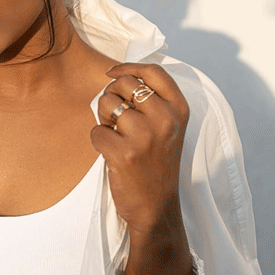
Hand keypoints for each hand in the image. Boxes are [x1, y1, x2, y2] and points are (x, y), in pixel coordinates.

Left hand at [91, 63, 192, 274]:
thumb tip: (117, 76)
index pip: (153, 71)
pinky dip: (98, 141)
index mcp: (179, 109)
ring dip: (103, 119)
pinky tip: (111, 154)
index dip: (127, 67)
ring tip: (116, 137)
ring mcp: (145, 136)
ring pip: (105, 103)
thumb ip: (152, 102)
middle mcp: (165, 119)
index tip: (111, 73)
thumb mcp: (168, 128)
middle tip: (117, 120)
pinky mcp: (124, 153)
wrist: (156, 207)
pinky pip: (96, 131)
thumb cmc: (157, 164)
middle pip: (123, 84)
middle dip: (111, 97)